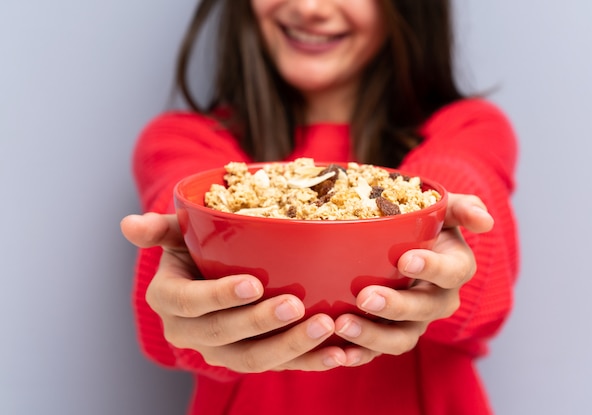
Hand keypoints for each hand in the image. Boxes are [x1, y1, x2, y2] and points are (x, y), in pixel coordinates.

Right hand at [121, 212, 348, 372]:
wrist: (210, 275)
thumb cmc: (196, 248)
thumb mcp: (178, 233)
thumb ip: (161, 229)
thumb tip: (128, 224)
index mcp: (169, 300)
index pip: (190, 303)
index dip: (218, 297)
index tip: (251, 283)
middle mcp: (190, 332)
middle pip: (224, 336)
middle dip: (260, 324)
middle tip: (295, 305)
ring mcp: (221, 351)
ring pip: (254, 359)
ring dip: (291, 347)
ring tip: (326, 328)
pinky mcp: (251, 358)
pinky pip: (280, 367)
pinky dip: (310, 362)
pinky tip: (339, 355)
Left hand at [332, 193, 493, 363]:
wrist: (395, 239)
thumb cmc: (420, 221)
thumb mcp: (442, 207)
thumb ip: (462, 208)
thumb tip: (486, 221)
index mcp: (454, 267)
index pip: (452, 271)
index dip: (431, 268)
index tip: (405, 260)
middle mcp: (438, 300)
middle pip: (423, 310)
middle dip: (395, 306)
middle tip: (365, 296)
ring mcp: (414, 322)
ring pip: (401, 338)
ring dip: (373, 336)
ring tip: (343, 324)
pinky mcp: (389, 335)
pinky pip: (377, 352)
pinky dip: (359, 355)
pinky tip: (338, 354)